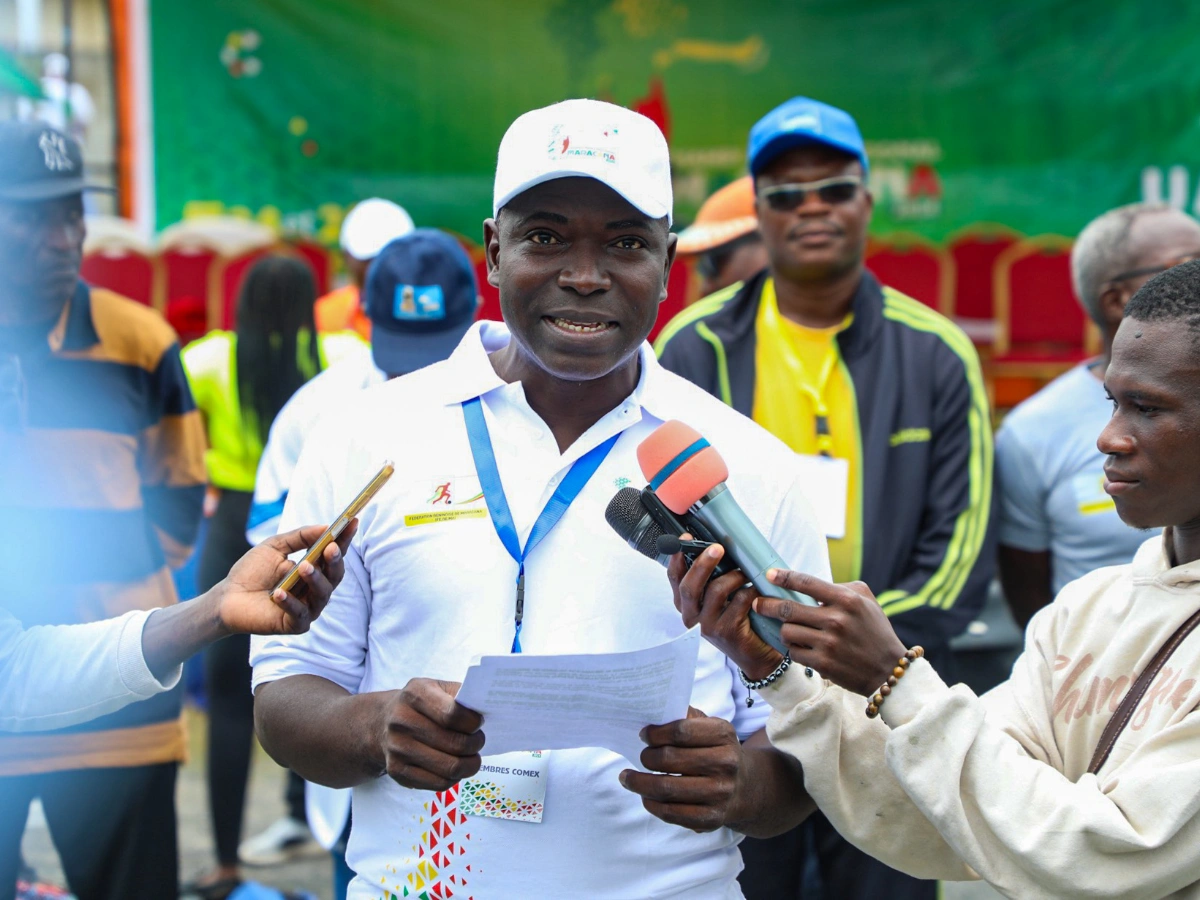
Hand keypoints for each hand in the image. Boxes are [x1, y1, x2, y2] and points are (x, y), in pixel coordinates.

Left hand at [216, 521, 356, 636]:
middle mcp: (316, 589)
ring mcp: (308, 607)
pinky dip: (290, 602)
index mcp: (315, 569)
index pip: (334, 554)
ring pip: (322, 595)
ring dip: (315, 579)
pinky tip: (278, 593)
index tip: (352, 522)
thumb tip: (325, 526)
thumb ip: (300, 537)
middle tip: (330, 548)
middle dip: (334, 561)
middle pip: (335, 576)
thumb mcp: (275, 546)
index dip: (345, 539)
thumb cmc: (252, 571)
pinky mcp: (295, 624)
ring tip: (304, 566)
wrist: (227, 597)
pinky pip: (299, 614)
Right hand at [381, 679, 484, 790]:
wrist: (382, 723)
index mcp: (415, 694)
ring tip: (472, 756)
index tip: (479, 723)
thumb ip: (460, 695)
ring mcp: (397, 748)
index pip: (452, 714)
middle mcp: (402, 721)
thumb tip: (487, 708)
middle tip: (479, 741)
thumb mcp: (436, 687)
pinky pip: (438, 784)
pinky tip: (456, 766)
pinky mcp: (397, 771)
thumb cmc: (420, 705)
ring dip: (470, 764)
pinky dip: (455, 778)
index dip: (473, 722)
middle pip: (455, 744)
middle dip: (476, 744)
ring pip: (450, 768)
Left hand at [618, 707, 743, 832]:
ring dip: (639, 783)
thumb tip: (653, 713)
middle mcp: (725, 764)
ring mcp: (719, 793)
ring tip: (627, 778)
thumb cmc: (716, 751)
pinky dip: (652, 804)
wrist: (745, 786)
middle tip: (640, 757)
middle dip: (646, 757)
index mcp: (723, 735)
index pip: (681, 731)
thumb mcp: (709, 727)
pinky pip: (672, 813)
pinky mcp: (711, 818)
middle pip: (670, 759)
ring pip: (667, 788)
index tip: (643, 735)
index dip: (656, 733)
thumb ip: (685, 717)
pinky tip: (645, 796)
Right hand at [668, 542, 782, 681]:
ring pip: (716, 591)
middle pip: (689, 586)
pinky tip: (758, 589)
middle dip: (703, 563)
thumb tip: (718, 546)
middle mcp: (691, 616)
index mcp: (686, 604)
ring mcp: (707, 626)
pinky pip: (739, 602)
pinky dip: (751, 591)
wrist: (754, 654)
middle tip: (718, 547)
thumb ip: (712, 578)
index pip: (674, 578)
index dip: (677, 557)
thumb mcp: (718, 598)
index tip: (686, 538)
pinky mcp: (727, 632)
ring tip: (747, 572)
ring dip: (735, 576)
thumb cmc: (736, 618)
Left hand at [755, 570, 907, 695]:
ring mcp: (828, 643)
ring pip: (787, 632)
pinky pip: (794, 653)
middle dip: (767, 605)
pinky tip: (801, 648)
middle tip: (758, 603)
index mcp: (846, 600)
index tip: (768, 574)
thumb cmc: (875, 630)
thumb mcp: (866, 600)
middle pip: (787, 609)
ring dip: (784, 631)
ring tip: (789, 630)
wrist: (888, 670)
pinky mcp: (823, 664)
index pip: (806, 583)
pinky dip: (794, 649)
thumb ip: (840, 588)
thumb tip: (809, 584)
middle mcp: (836, 620)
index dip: (783, 577)